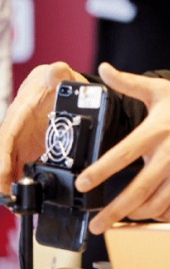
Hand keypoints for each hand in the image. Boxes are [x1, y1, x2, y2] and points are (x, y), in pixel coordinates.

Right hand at [0, 62, 85, 192]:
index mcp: (21, 109)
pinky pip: (18, 163)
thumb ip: (59, 74)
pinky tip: (17, 193)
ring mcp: (21, 137)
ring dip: (6, 179)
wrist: (64, 88)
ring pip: (8, 159)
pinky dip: (14, 177)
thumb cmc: (59, 81)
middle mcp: (17, 124)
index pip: (7, 134)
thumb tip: (57, 70)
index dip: (2, 155)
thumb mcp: (60, 75)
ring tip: (9, 198)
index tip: (2, 172)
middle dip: (1, 174)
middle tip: (5, 195)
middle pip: (3, 151)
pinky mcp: (28, 145)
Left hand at [75, 63, 169, 234]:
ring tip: (118, 219)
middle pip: (137, 191)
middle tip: (95, 225)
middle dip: (113, 212)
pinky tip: (147, 213)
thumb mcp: (163, 91)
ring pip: (154, 206)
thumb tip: (105, 70)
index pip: (123, 154)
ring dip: (133, 216)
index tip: (84, 183)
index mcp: (157, 132)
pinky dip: (157, 216)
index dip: (101, 171)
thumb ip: (130, 83)